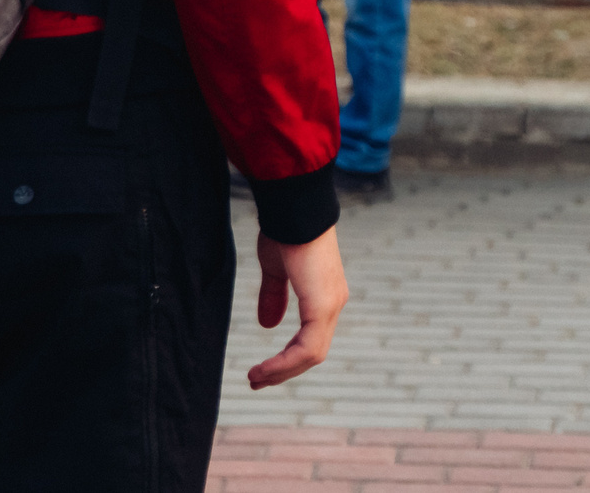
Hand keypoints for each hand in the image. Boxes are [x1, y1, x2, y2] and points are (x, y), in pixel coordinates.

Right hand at [247, 226, 346, 388]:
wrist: (292, 209)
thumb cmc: (284, 230)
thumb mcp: (275, 269)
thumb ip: (273, 296)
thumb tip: (268, 325)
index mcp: (325, 293)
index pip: (312, 337)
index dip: (287, 357)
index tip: (262, 370)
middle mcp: (334, 301)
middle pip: (313, 351)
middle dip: (284, 370)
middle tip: (256, 381)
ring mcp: (331, 304)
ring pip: (312, 355)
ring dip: (282, 371)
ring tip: (255, 378)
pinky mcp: (323, 306)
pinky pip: (307, 347)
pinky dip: (285, 362)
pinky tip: (263, 369)